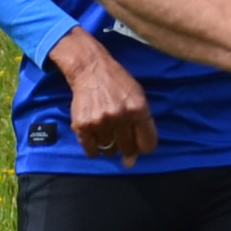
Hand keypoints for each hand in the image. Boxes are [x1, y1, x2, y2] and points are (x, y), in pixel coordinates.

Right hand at [47, 27, 158, 162]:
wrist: (90, 68)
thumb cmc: (117, 82)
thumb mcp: (138, 96)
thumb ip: (142, 126)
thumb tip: (131, 162)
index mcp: (138, 109)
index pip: (148, 145)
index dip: (143, 146)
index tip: (137, 141)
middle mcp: (120, 116)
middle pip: (128, 150)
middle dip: (125, 145)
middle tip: (119, 132)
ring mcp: (100, 122)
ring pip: (109, 151)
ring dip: (108, 144)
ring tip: (105, 128)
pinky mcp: (82, 125)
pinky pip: (91, 151)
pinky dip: (94, 148)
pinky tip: (95, 134)